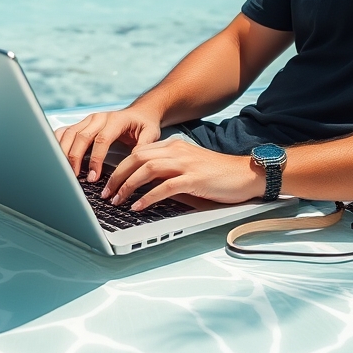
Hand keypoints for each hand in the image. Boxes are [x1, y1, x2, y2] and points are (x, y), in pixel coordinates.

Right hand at [54, 105, 161, 181]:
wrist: (139, 112)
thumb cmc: (144, 124)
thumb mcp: (151, 133)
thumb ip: (144, 146)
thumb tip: (133, 163)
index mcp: (115, 120)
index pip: (101, 140)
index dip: (95, 159)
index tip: (93, 177)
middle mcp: (98, 117)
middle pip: (81, 137)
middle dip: (75, 158)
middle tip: (74, 177)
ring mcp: (88, 120)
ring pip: (69, 133)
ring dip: (63, 152)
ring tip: (63, 171)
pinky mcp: (81, 124)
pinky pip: (65, 131)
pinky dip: (57, 143)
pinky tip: (55, 156)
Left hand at [102, 138, 265, 210]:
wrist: (247, 174)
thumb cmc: (218, 175)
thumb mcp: (189, 168)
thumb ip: (168, 173)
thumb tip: (143, 189)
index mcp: (174, 146)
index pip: (138, 152)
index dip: (120, 166)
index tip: (108, 181)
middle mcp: (177, 151)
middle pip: (137, 158)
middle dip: (117, 176)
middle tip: (106, 193)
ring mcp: (186, 164)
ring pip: (147, 169)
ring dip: (128, 185)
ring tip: (117, 200)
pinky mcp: (194, 179)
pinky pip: (164, 187)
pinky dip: (148, 197)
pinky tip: (138, 206)